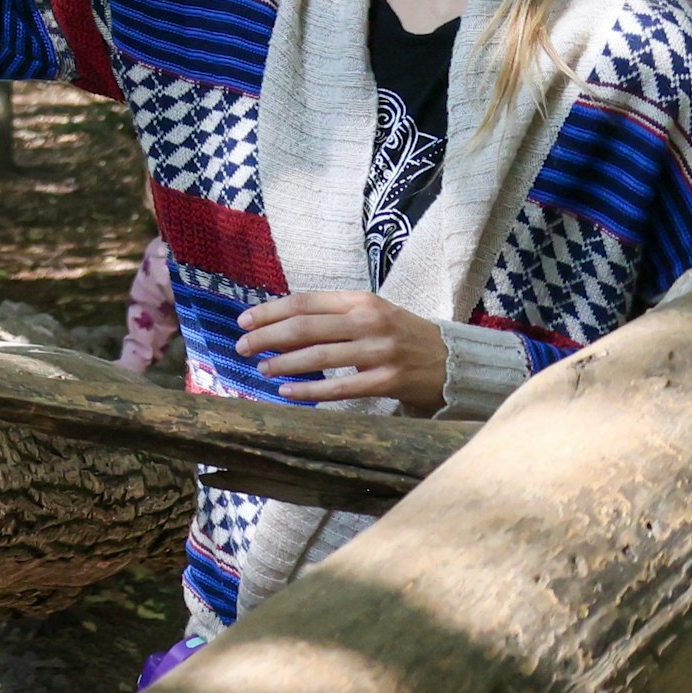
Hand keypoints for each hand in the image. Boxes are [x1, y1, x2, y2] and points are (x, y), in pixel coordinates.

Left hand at [235, 290, 446, 411]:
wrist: (450, 360)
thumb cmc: (399, 334)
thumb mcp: (369, 312)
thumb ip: (332, 314)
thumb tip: (280, 322)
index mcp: (360, 300)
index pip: (305, 302)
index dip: (270, 311)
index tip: (244, 320)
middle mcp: (368, 321)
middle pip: (305, 327)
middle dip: (267, 336)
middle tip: (242, 346)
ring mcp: (379, 351)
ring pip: (319, 357)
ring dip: (283, 363)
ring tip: (261, 369)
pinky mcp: (388, 381)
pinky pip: (340, 388)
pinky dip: (310, 391)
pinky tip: (288, 393)